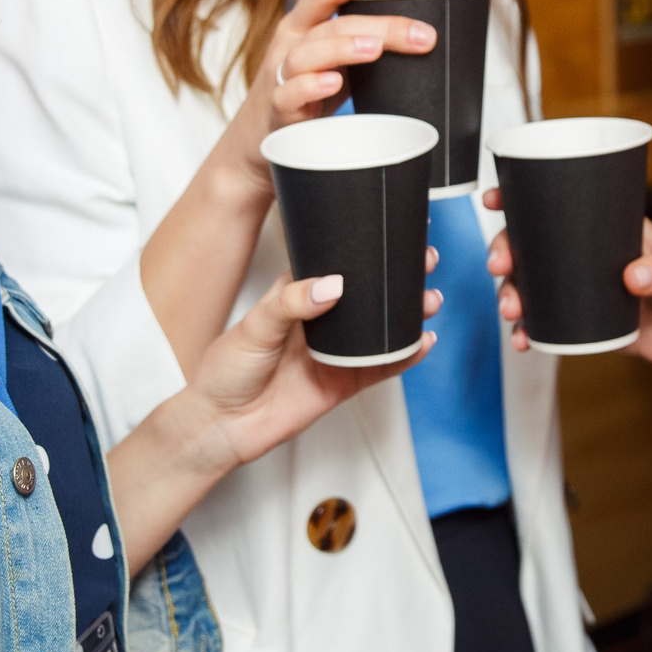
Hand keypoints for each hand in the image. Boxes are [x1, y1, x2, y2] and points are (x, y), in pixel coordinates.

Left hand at [109, 253, 438, 572]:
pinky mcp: (345, 381)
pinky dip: (407, 355)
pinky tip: (425, 341)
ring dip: (410, 312)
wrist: (221, 425)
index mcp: (297, 295)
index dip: (364, 245)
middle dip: (400, 275)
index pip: (336, 261)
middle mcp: (322, 319)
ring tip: (430, 299)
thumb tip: (332, 285)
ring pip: (383, 327)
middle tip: (425, 260)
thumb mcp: (254, 328)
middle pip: (370, 292)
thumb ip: (291, 303)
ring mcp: (337, 350)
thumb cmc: (226, 371)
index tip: (392, 226)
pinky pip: (384, 366)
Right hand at [215, 0, 437, 195]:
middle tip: (421, 34)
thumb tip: (421, 36)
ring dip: (343, 48)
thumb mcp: (334, 61)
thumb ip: (365, 45)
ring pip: (308, 55)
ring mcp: (281, 76)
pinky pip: (289, 95)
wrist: (259, 140)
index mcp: (305, 25)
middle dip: (380, 25)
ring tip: (375, 49)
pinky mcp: (278, 110)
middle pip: (332, 24)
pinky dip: (310, 87)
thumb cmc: (305, 92)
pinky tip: (332, 84)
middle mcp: (290, 44)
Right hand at [483, 199, 651, 370]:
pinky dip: (527, 330)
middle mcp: (587, 255)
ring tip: (511, 310)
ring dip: (511, 293)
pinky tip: (522, 338)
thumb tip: (635, 274)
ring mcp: (580, 289)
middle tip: (501, 266)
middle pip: (531, 244)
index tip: (497, 197)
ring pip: (530, 284)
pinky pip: (544, 323)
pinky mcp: (582, 323)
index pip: (561, 204)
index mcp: (610, 228)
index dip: (522, 197)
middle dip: (505, 251)